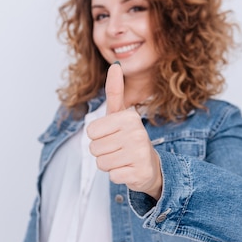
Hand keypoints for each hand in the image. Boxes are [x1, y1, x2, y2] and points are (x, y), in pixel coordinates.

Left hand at [87, 62, 162, 198]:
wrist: (149, 166)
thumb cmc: (129, 138)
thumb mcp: (121, 114)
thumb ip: (115, 91)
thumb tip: (115, 65)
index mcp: (129, 117)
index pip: (91, 131)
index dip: (98, 136)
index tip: (113, 135)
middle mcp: (137, 133)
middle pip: (94, 148)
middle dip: (102, 152)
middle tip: (118, 150)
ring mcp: (139, 154)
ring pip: (101, 163)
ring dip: (109, 164)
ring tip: (122, 159)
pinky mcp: (139, 173)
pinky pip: (112, 176)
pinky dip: (117, 175)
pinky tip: (129, 170)